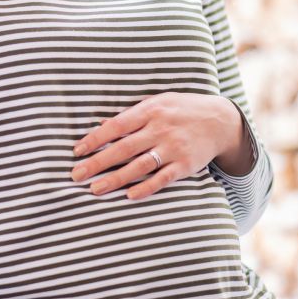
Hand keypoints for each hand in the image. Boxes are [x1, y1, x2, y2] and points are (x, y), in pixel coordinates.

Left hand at [70, 92, 244, 200]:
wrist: (220, 121)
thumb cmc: (181, 110)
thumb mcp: (157, 102)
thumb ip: (131, 115)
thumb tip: (101, 125)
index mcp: (150, 110)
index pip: (116, 125)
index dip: (95, 138)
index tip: (77, 151)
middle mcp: (160, 129)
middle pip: (123, 148)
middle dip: (98, 162)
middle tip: (76, 175)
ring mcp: (173, 147)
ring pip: (139, 166)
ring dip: (116, 179)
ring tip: (95, 189)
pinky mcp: (185, 164)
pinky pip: (162, 179)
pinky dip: (146, 188)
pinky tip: (129, 196)